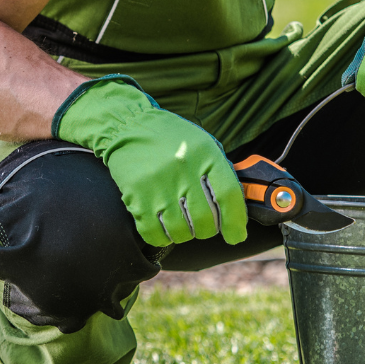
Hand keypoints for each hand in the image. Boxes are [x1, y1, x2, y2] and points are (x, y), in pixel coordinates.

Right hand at [54, 77, 247, 247]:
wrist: (128, 126)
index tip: (235, 235)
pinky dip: (162, 237)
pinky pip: (154, 233)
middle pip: (204, 220)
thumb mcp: (202, 144)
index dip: (235, 222)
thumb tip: (236, 209)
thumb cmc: (169, 138)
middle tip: (203, 225)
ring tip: (181, 222)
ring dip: (185, 234)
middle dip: (207, 230)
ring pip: (180, 231)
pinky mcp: (135, 196)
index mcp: (204, 154)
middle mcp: (182, 169)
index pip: (228, 195)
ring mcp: (157, 185)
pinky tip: (163, 226)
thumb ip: (220, 172)